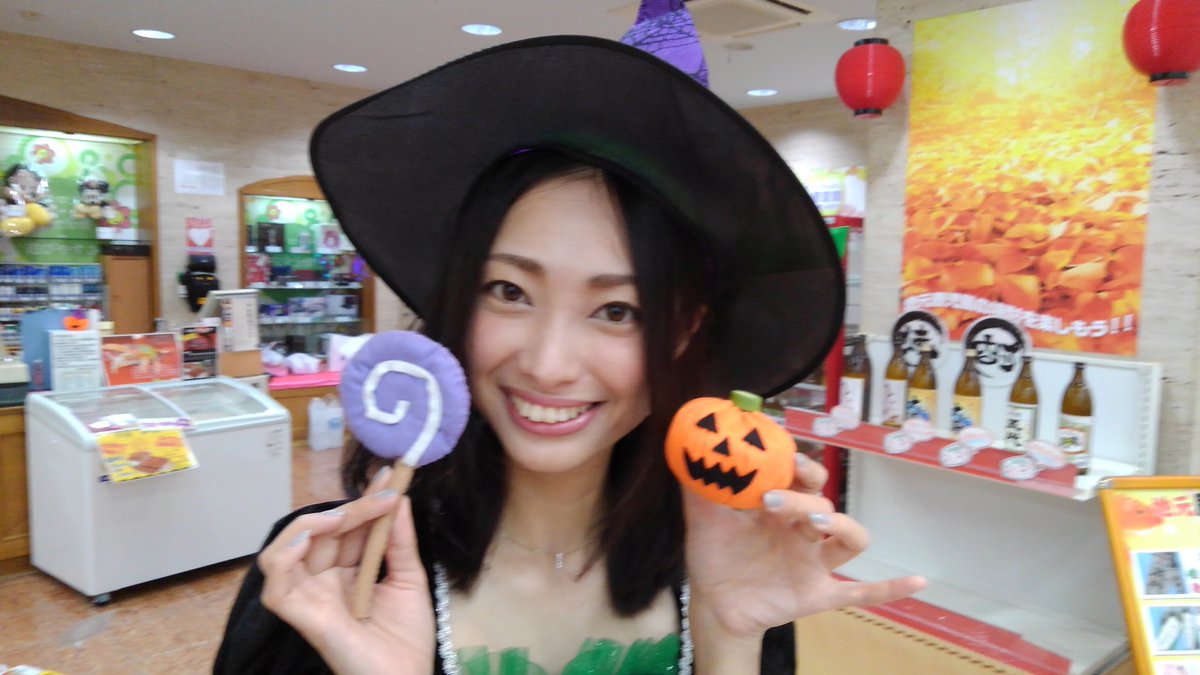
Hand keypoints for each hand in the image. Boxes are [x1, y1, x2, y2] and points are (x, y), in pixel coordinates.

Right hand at [258, 468, 434, 673]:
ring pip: (285, 550)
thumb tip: (398, 497)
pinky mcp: (300, 615)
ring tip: (345, 516)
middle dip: (353, 507)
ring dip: (313, 525)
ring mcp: (309, 597)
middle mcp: (323, 582)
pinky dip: (283, 557)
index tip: (389, 475)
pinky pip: (276, 584)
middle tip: (384, 491)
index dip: (364, 501)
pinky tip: (305, 539)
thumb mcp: (410, 579)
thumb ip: (400, 541)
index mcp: (347, 573)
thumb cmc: (407, 639)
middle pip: (322, 534)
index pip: (348, 529)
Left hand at [683, 453, 925, 642]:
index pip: (801, 475)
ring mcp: (815, 561)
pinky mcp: (819, 593)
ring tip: (818, 524)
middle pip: (822, 501)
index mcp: (780, 506)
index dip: (797, 463)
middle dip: (807, 494)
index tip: (781, 453)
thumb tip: (688, 445)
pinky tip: (916, 581)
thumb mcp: (702, 519)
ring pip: (849, 539)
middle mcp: (803, 529)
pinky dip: (889, 588)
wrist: (714, 604)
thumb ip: (699, 485)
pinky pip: (861, 592)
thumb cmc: (714, 554)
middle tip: (774, 497)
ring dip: (842, 527)